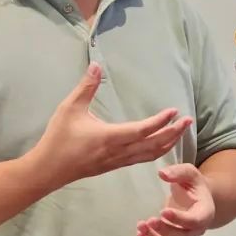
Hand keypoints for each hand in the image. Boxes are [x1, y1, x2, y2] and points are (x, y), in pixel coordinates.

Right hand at [26, 63, 192, 191]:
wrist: (48, 170)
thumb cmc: (59, 138)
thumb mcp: (70, 109)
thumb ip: (86, 87)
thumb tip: (97, 65)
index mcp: (110, 137)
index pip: (142, 130)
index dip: (160, 121)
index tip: (173, 111)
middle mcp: (118, 152)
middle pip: (153, 145)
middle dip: (173, 133)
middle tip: (188, 121)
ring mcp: (117, 161)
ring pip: (150, 155)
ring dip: (168, 143)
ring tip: (180, 131)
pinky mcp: (114, 166)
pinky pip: (142, 159)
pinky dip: (156, 152)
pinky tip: (161, 145)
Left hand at [136, 163, 214, 235]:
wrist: (197, 198)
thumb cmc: (194, 185)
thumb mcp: (189, 173)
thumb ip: (178, 172)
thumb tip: (162, 174)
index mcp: (205, 212)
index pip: (195, 220)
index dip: (179, 219)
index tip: (163, 211)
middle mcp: (197, 229)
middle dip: (164, 230)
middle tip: (149, 220)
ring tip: (141, 226)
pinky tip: (140, 234)